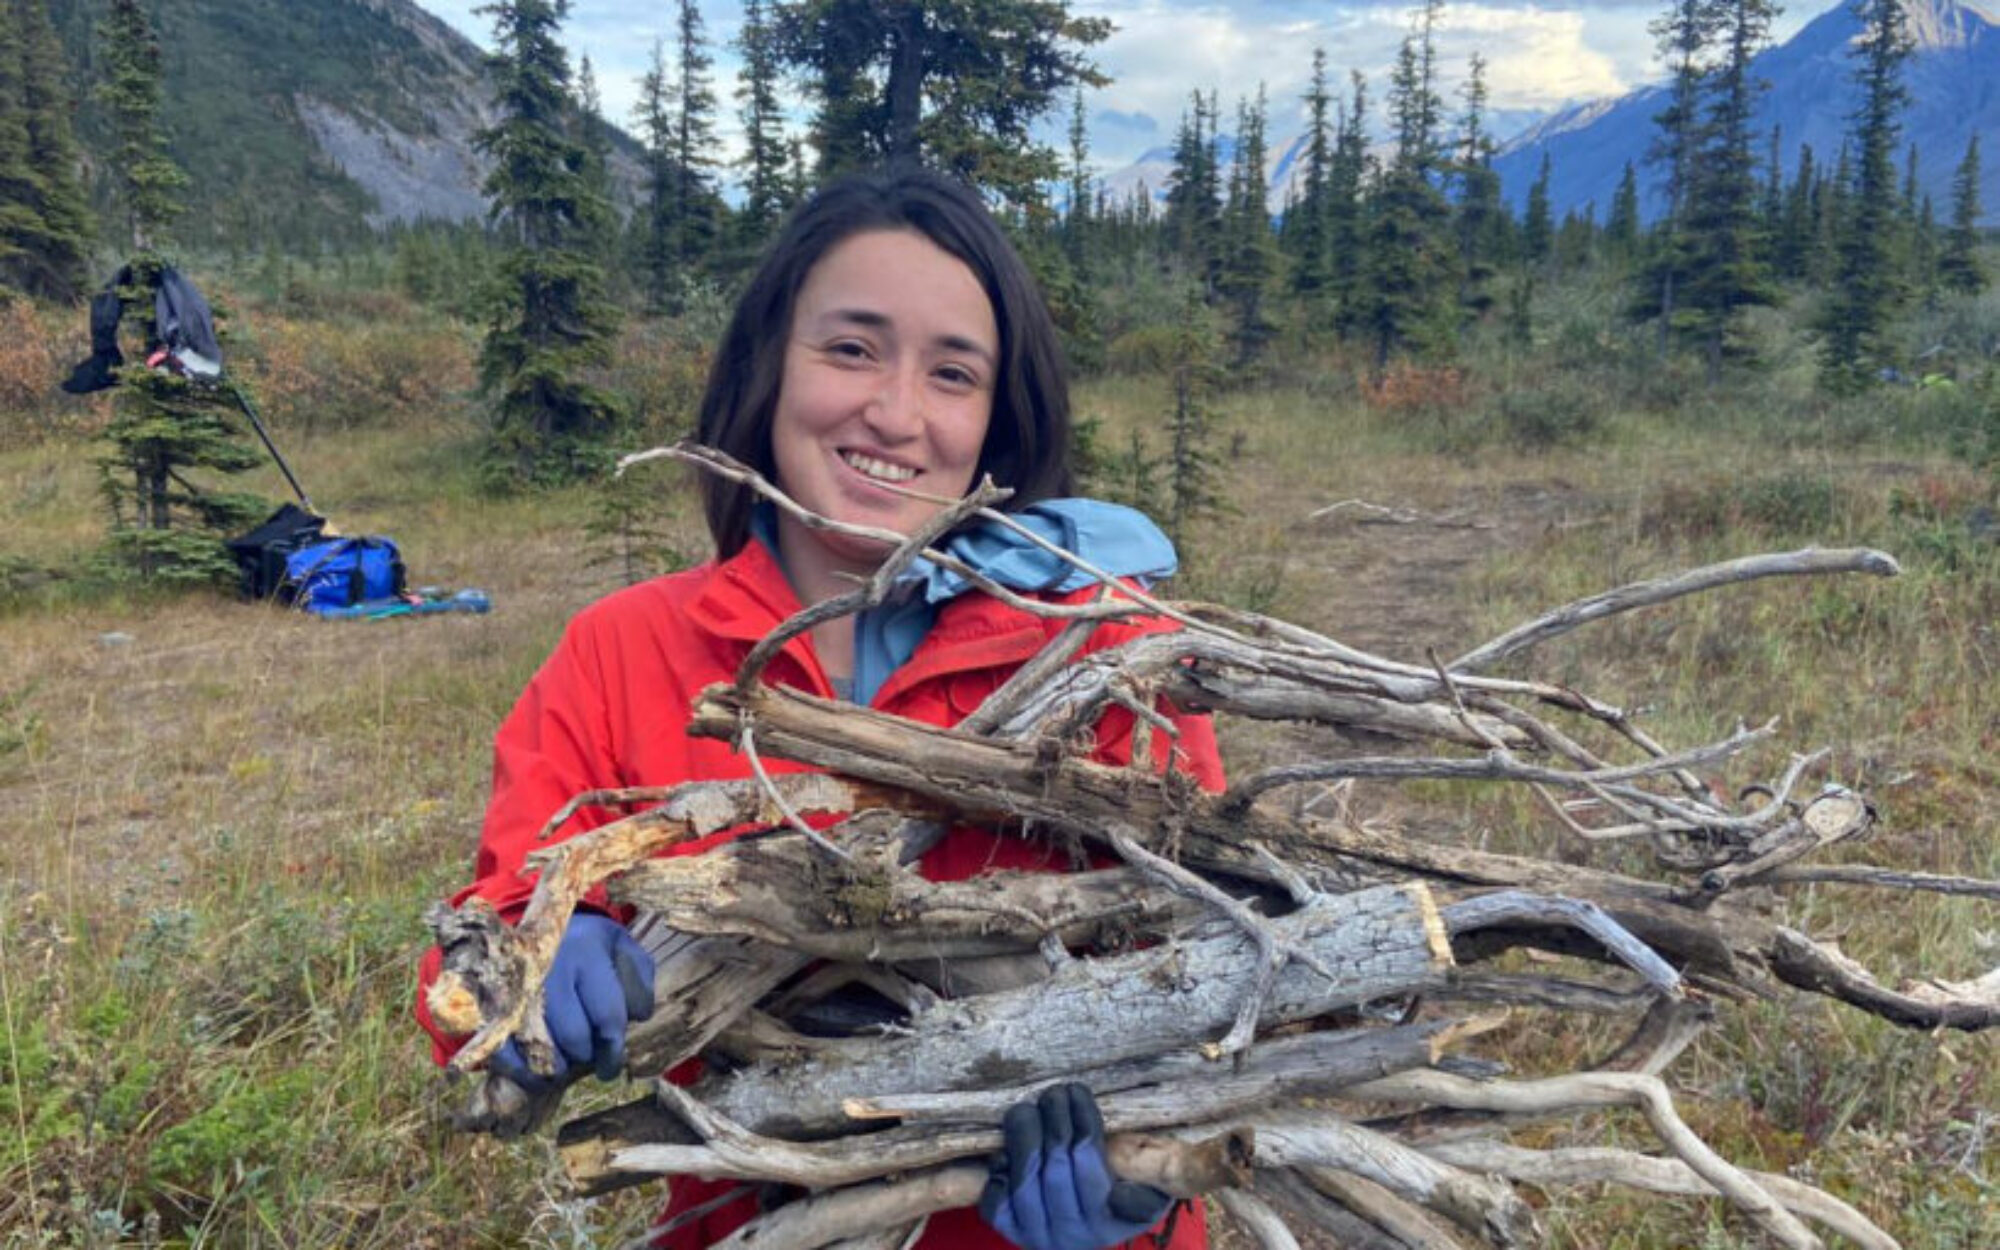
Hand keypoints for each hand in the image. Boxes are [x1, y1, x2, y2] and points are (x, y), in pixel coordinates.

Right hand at [486, 912, 654, 1091]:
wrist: (537, 927)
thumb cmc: (588, 946)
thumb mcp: (621, 948)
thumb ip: (639, 980)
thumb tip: (638, 1016)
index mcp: (587, 952)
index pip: (607, 1016)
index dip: (613, 1050)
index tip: (611, 1066)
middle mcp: (549, 968)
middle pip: (573, 1036)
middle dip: (584, 1056)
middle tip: (587, 1057)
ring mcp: (516, 987)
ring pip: (540, 1049)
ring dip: (554, 1067)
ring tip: (563, 1063)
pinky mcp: (490, 1005)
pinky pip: (505, 1054)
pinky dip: (522, 1070)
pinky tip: (536, 1069)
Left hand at [978, 1084, 1173, 1249]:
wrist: (1083, 1237)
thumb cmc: (1122, 1199)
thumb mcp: (1150, 1192)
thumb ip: (1151, 1180)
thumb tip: (1122, 1187)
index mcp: (1107, 1222)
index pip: (1090, 1162)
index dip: (1081, 1120)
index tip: (1078, 1090)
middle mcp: (1071, 1235)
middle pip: (1055, 1166)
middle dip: (1052, 1119)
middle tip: (1055, 1090)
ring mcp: (1036, 1235)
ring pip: (1023, 1180)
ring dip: (1024, 1135)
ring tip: (1029, 1107)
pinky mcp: (1009, 1231)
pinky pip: (996, 1200)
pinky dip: (1000, 1169)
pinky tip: (1009, 1147)